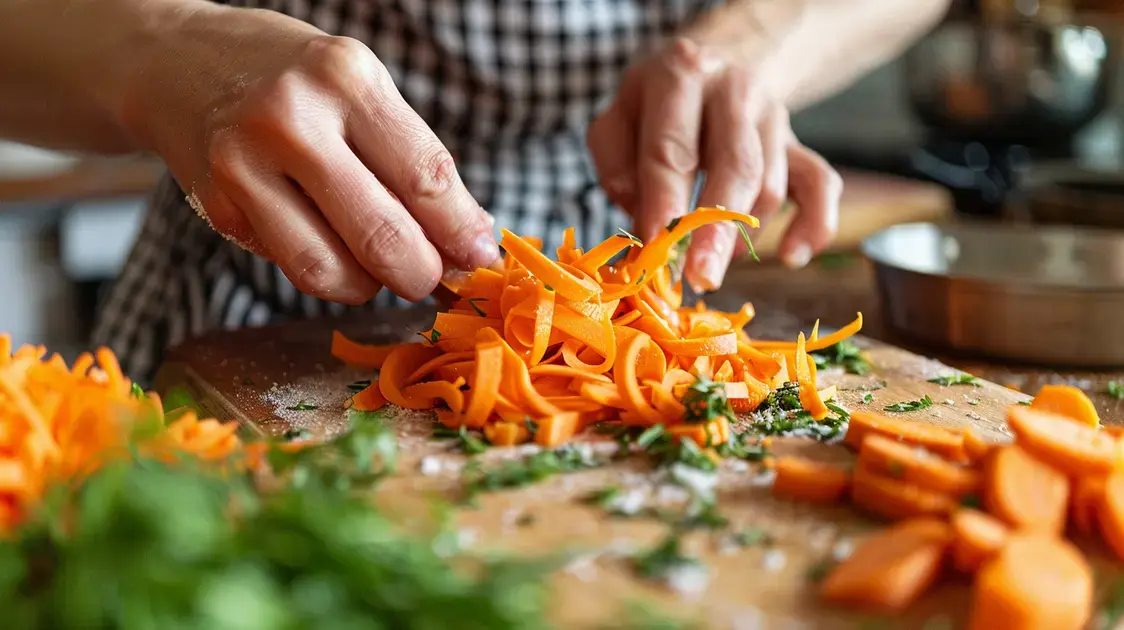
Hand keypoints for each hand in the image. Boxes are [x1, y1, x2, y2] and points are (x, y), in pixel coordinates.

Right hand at [123, 4, 498, 302]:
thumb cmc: (295, 80)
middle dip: (422, 274)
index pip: (425, 177)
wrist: (181, 64)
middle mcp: (292, 120)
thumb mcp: (361, 90)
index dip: (462, 232)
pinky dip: (328, 271)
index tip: (482, 258)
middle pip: (383, 236)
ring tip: (380, 266)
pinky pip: (294, 268)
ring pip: (332, 272)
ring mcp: (246, 167)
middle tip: (433, 277)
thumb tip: (472, 240)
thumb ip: (413, 160)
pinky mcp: (219, 208)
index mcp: (347, 79)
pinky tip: (331, 243)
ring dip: (372, 285)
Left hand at [587, 35, 841, 291]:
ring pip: (770, 185)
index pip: (671, 149)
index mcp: (680, 75)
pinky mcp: (799, 142)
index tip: (656, 249)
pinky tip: (791, 255)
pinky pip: (822, 186)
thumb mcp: (620, 114)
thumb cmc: (659, 104)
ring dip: (741, 231)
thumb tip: (642, 215)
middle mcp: (734, 89)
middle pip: (736, 167)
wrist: (725, 56)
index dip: (664, 203)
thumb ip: (615, 161)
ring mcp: (773, 116)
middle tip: (702, 278)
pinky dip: (814, 224)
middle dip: (718, 229)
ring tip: (711, 255)